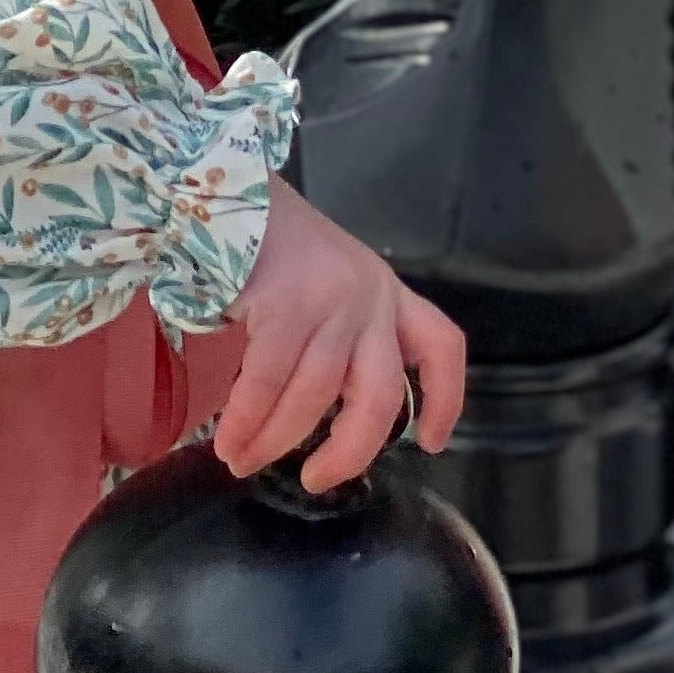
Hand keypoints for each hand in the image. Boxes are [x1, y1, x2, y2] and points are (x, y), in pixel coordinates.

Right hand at [214, 179, 468, 491]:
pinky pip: (268, 383)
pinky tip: (229, 441)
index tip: (435, 443)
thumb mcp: (330, 288)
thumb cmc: (272, 250)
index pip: (441, 344)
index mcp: (388, 293)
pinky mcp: (287, 304)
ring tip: (243, 461)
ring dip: (275, 441)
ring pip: (315, 396)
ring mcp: (333, 300)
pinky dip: (246, 421)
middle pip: (380, 397)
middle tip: (316, 481)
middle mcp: (372, 298)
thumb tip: (323, 419)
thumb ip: (341, 339)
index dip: (446, 398)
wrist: (227, 192)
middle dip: (349, 451)